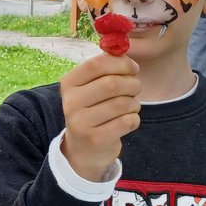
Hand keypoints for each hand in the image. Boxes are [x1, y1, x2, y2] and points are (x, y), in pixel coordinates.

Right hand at [59, 52, 140, 181]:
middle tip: (136, 88)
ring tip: (130, 106)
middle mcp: (70, 102)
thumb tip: (126, 56)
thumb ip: (105, 69)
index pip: (96, 64)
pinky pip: (127, 121)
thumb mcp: (91, 88)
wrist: (83, 149)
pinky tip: (127, 121)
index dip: (121, 63)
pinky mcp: (95, 139)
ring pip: (122, 103)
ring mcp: (80, 122)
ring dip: (134, 103)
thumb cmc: (93, 110)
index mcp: (68, 83)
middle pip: (112, 84)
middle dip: (132, 84)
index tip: (133, 68)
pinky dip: (134, 119)